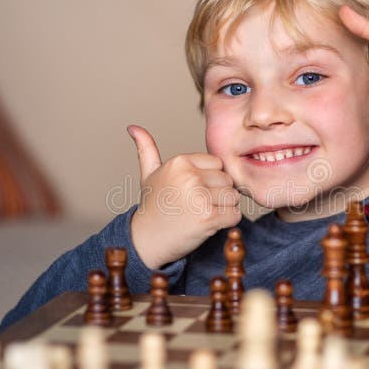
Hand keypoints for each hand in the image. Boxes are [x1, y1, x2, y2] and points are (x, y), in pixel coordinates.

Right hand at [127, 125, 240, 268]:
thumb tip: (133, 127)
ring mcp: (198, 197)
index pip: (217, 164)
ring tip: (201, 215)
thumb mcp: (149, 174)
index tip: (192, 192)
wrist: (145, 241)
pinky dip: (226, 223)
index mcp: (180, 162)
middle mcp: (189, 176)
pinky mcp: (208, 217)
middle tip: (196, 206)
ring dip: (223, 209)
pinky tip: (207, 225)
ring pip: (233, 197)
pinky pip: (235, 215)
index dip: (209, 180)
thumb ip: (147, 149)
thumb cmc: (152, 207)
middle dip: (218, 195)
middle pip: (227, 180)